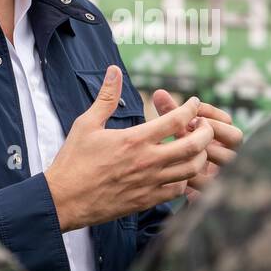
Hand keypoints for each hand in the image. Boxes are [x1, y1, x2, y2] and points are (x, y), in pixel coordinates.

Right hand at [45, 66, 214, 230]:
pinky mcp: (146, 201)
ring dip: (200, 156)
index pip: (176, 120)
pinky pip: (178, 191)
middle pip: (194, 146)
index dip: (191, 108)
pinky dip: (186, 179)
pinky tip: (179, 170)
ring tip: (196, 147)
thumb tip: (114, 70)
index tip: (193, 103)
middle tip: (204, 125)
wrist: (63, 200)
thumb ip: (106, 97)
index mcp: (134, 139)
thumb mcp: (86, 124)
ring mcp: (149, 183)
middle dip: (207, 132)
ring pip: (191, 170)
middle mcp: (147, 161)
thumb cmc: (73, 160)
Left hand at [151, 90, 242, 202]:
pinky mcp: (214, 195)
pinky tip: (174, 170)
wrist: (171, 192)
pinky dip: (194, 176)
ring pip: (228, 160)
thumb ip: (170, 114)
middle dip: (211, 129)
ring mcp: (225, 175)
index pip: (226, 120)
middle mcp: (229, 155)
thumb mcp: (174, 133)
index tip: (189, 112)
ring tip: (181, 147)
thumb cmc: (175, 155)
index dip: (208, 113)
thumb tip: (158, 92)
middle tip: (189, 127)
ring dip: (205, 151)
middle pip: (236, 137)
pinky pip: (212, 184)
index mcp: (222, 138)